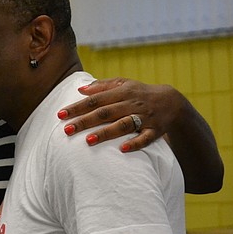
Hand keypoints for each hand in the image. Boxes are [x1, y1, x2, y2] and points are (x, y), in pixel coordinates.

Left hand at [57, 77, 182, 151]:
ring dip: (106, 132)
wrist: (172, 101)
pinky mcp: (155, 130)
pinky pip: (145, 138)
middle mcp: (131, 104)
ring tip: (88, 141)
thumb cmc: (140, 93)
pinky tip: (122, 149)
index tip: (60, 114)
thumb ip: (102, 86)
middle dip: (85, 121)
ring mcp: (144, 118)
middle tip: (66, 130)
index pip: (95, 100)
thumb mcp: (123, 84)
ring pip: (123, 125)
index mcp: (122, 92)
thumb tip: (80, 89)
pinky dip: (135, 143)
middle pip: (105, 113)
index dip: (77, 107)